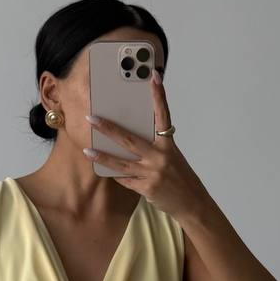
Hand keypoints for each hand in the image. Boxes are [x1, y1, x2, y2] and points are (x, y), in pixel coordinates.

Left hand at [83, 69, 209, 221]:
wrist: (192, 203)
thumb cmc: (181, 178)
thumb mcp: (172, 157)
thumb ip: (155, 147)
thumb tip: (131, 140)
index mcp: (168, 145)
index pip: (163, 116)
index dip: (159, 96)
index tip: (154, 77)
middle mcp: (160, 157)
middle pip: (130, 139)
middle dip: (108, 129)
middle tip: (91, 118)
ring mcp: (152, 173)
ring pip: (121, 163)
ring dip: (102, 157)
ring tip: (87, 151)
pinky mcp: (146, 188)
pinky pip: (125, 180)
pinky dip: (116, 175)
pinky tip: (105, 170)